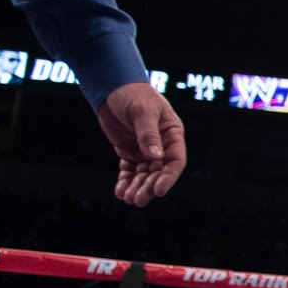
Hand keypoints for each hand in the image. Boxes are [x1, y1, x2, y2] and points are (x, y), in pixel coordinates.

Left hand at [97, 83, 187, 206]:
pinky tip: (120, 192)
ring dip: (137, 187)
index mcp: (172, 134)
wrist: (113, 88)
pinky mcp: (130, 152)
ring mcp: (145, 150)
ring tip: (128, 198)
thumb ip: (149, 134)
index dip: (168, 177)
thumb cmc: (134, 94)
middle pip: (159, 172)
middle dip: (149, 187)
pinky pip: (130, 171)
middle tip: (138, 199)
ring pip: (144, 175)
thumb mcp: (143, 111)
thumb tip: (155, 156)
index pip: (175, 160)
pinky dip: (125, 181)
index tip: (159, 190)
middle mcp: (162, 145)